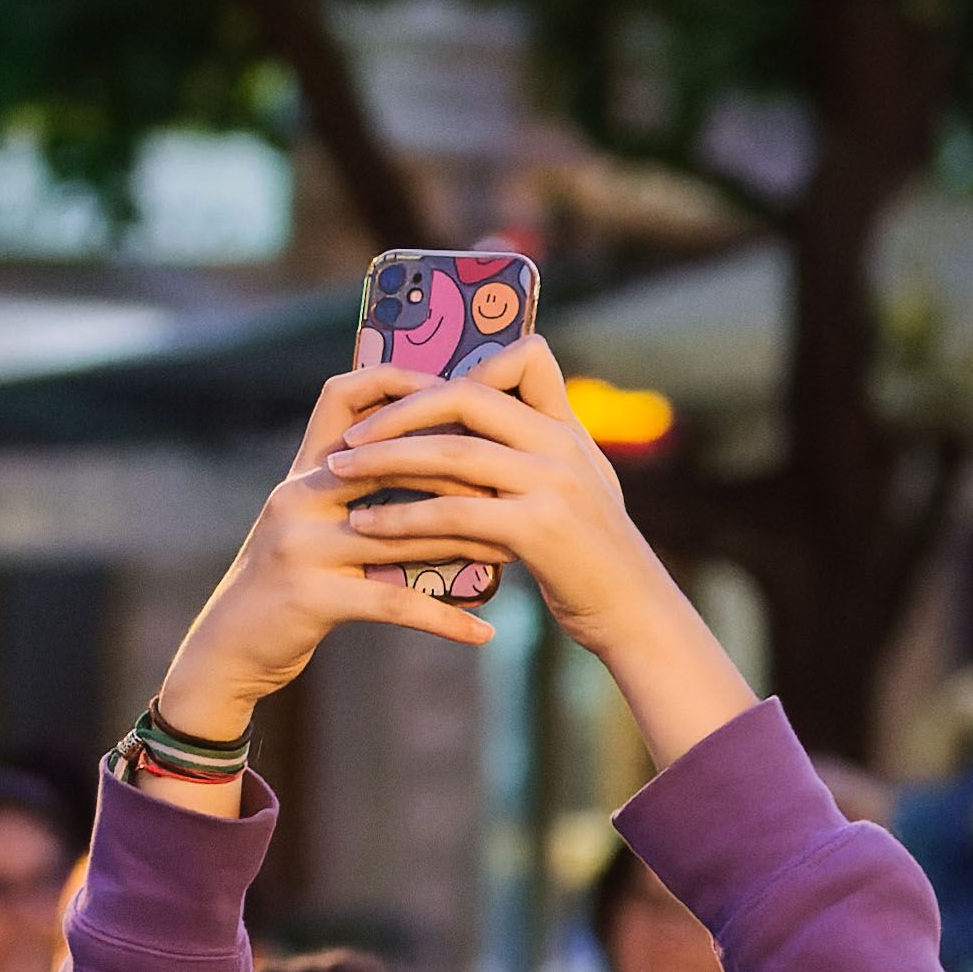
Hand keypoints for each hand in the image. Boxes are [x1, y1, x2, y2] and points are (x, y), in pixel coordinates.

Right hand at [150, 365, 513, 771]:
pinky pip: (393, 603)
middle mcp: (298, 495)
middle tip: (514, 480)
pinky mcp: (310, 595)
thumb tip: (437, 474)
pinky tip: (484, 634)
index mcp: (303, 471)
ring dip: (464, 543)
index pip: (345, 396)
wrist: (227, 651)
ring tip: (515, 553)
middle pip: (392, 461)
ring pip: (401, 532)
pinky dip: (443, 620)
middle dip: (457, 469)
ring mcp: (300, 543)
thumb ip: (358, 496)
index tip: (457, 393)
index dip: (398, 382)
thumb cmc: (284, 588)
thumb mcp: (313, 527)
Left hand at [315, 336, 757, 762]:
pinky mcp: (539, 530)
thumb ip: (538, 450)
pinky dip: (403, 518)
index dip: (466, 366)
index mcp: (569, 427)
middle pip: (467, 398)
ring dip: (386, 461)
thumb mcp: (579, 487)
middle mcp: (564, 445)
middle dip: (400, 412)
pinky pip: (455, 513)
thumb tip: (479, 424)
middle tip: (351, 435)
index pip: (523, 358)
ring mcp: (554, 485)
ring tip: (338, 472)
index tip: (413, 393)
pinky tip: (366, 527)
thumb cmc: (593, 556)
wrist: (634, 613)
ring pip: (452, 453)